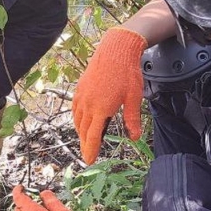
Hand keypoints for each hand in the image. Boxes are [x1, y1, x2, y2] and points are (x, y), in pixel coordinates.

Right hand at [72, 28, 147, 164]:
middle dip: (85, 143)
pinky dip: (78, 118)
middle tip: (88, 153)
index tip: (89, 161)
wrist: (115, 50)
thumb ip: (132, 119)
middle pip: (83, 130)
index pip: (92, 136)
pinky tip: (83, 119)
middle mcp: (87, 104)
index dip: (90, 150)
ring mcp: (81, 96)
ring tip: (86, 138)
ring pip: (77, 120)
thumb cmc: (127, 73)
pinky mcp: (80, 88)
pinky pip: (75, 109)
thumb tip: (134, 138)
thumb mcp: (133, 98)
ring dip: (81, 131)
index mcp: (100, 109)